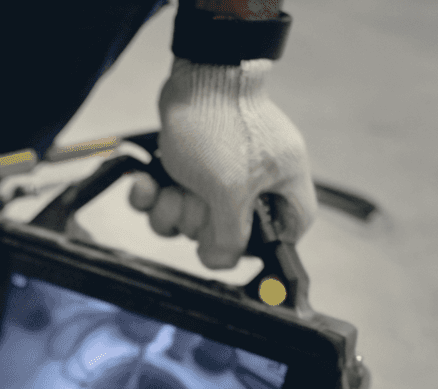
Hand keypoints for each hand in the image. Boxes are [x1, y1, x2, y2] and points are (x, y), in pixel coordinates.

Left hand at [129, 58, 316, 269]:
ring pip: (192, 219)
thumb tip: (221, 262)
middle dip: (199, 223)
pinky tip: (145, 184)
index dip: (267, 247)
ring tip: (170, 189)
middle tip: (196, 201)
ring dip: (171, 211)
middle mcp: (255, 180)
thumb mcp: (230, 191)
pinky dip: (152, 196)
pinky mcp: (188, 166)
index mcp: (282, 182)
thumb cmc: (221, 126)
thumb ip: (231, 235)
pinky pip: (168, 199)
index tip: (238, 249)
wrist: (195, 76)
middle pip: (228, 231)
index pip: (292, 229)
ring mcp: (219, 173)